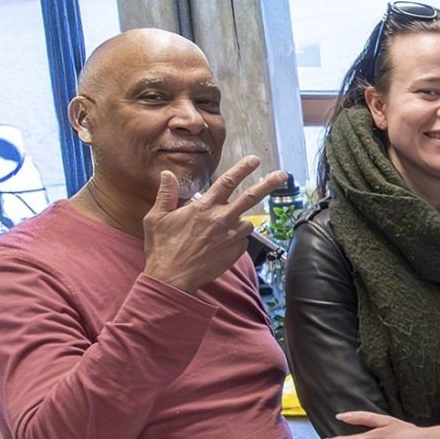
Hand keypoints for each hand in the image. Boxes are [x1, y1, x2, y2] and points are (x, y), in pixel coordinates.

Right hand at [142, 156, 287, 293]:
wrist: (173, 278)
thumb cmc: (163, 248)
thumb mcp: (157, 218)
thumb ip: (166, 194)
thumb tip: (168, 174)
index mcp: (203, 207)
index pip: (227, 182)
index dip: (243, 169)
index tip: (254, 160)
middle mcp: (222, 219)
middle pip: (251, 197)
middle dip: (269, 183)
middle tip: (282, 175)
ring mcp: (232, 236)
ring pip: (246, 221)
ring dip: (239, 220)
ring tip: (218, 231)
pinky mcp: (237, 251)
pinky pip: (242, 239)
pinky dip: (235, 237)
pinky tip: (218, 244)